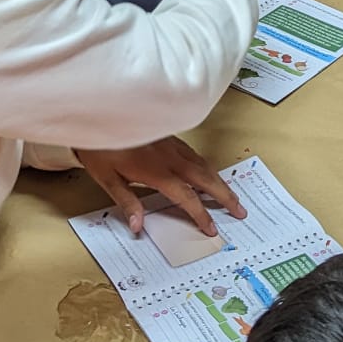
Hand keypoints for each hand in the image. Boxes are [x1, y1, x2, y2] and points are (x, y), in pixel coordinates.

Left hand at [73, 136, 246, 238]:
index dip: (200, 215)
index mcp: (157, 172)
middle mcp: (171, 159)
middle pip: (206, 179)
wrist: (102, 112)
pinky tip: (209, 173)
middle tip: (240, 210)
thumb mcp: (107, 179)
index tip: (211, 228)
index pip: (187, 197)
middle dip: (225, 196)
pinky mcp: (171, 139)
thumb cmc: (102, 146)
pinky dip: (209, 168)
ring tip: (231, 195)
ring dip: (220, 182)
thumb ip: (127, 202)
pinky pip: (196, 156)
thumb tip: (138, 226)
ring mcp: (173, 147)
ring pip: (205, 165)